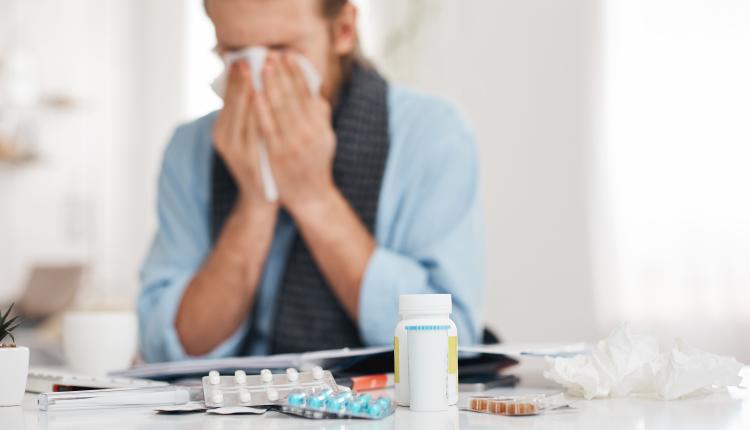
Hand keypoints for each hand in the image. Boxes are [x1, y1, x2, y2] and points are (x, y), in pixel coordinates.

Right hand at [212, 61, 274, 208]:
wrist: (261, 200)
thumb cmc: (257, 164)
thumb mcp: (245, 139)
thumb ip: (245, 116)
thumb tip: (252, 85)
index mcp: (222, 133)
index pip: (229, 100)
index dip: (237, 79)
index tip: (245, 58)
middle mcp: (227, 141)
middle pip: (237, 104)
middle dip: (248, 79)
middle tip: (258, 57)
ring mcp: (239, 153)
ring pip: (249, 115)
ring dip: (260, 90)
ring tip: (270, 70)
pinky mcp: (254, 161)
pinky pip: (262, 132)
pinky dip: (268, 113)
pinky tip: (277, 100)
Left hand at [253, 51, 337, 215]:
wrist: (311, 198)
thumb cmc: (315, 166)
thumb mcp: (325, 139)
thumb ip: (319, 116)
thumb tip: (314, 91)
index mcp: (321, 127)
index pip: (309, 94)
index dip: (298, 73)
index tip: (288, 56)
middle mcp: (310, 133)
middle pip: (294, 97)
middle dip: (282, 74)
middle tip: (271, 54)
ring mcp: (294, 144)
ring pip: (281, 108)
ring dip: (271, 85)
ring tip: (262, 66)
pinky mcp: (279, 154)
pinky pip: (268, 127)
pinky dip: (262, 109)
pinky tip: (255, 94)